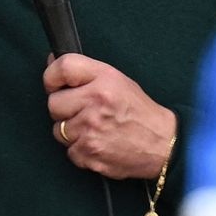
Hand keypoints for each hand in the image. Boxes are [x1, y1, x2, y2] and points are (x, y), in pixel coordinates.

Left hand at [45, 54, 176, 178]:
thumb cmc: (138, 111)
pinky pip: (70, 151)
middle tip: (84, 112)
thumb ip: (84, 72)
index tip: (55, 85)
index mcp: (104, 81)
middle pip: (53, 104)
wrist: (165, 145)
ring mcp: (91, 131)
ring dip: (72, 131)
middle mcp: (96, 104)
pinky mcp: (90, 154)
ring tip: (95, 129)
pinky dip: (81, 150)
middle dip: (65, 109)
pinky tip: (99, 144)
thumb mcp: (117, 80)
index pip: (63, 68)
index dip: (52, 77)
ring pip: (59, 130)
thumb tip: (50, 61)